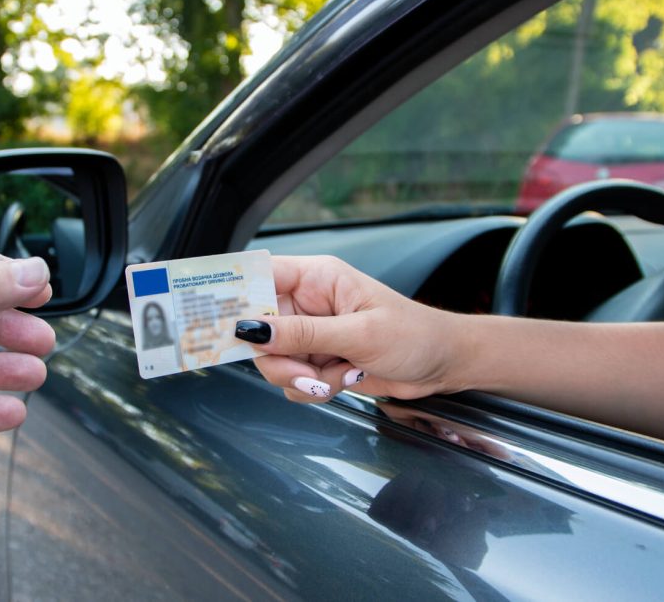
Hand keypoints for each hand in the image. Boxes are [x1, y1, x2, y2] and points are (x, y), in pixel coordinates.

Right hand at [237, 256, 465, 402]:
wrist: (444, 366)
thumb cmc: (414, 336)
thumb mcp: (359, 334)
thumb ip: (303, 334)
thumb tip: (251, 330)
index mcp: (316, 278)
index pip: (259, 276)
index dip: (234, 296)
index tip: (219, 321)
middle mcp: (306, 302)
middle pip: (258, 330)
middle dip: (278, 359)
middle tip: (306, 373)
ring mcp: (310, 333)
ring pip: (272, 361)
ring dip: (301, 378)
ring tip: (340, 376)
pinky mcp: (317, 360)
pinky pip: (292, 379)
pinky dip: (313, 389)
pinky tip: (345, 381)